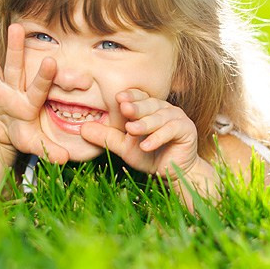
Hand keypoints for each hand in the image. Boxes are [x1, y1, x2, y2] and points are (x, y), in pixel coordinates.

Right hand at [0, 22, 68, 163]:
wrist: (4, 132)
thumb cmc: (23, 135)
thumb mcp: (34, 144)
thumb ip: (49, 149)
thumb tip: (64, 160)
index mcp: (29, 102)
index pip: (38, 88)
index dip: (44, 76)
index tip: (52, 60)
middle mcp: (13, 90)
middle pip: (15, 67)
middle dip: (16, 48)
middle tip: (17, 27)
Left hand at [79, 89, 199, 179]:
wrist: (172, 173)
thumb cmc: (149, 155)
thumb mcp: (124, 146)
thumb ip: (106, 137)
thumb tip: (82, 129)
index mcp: (150, 108)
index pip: (139, 97)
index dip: (130, 96)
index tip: (118, 98)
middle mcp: (164, 108)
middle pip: (149, 104)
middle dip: (136, 107)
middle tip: (124, 108)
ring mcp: (177, 117)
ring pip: (160, 116)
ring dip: (145, 124)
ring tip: (131, 130)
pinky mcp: (187, 130)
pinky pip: (172, 130)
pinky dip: (158, 137)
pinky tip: (146, 145)